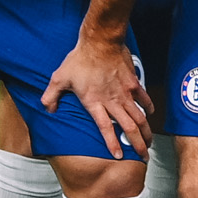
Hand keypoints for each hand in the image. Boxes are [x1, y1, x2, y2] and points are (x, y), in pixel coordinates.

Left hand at [43, 34, 151, 158]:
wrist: (101, 41)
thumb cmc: (80, 59)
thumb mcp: (59, 78)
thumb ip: (51, 96)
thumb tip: (48, 110)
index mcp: (95, 103)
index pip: (106, 128)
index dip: (112, 143)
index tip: (119, 156)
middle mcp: (113, 101)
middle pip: (129, 127)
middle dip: (138, 143)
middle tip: (144, 155)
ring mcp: (125, 92)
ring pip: (139, 116)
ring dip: (146, 130)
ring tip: (149, 141)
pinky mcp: (133, 83)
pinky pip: (144, 99)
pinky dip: (148, 108)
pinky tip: (149, 114)